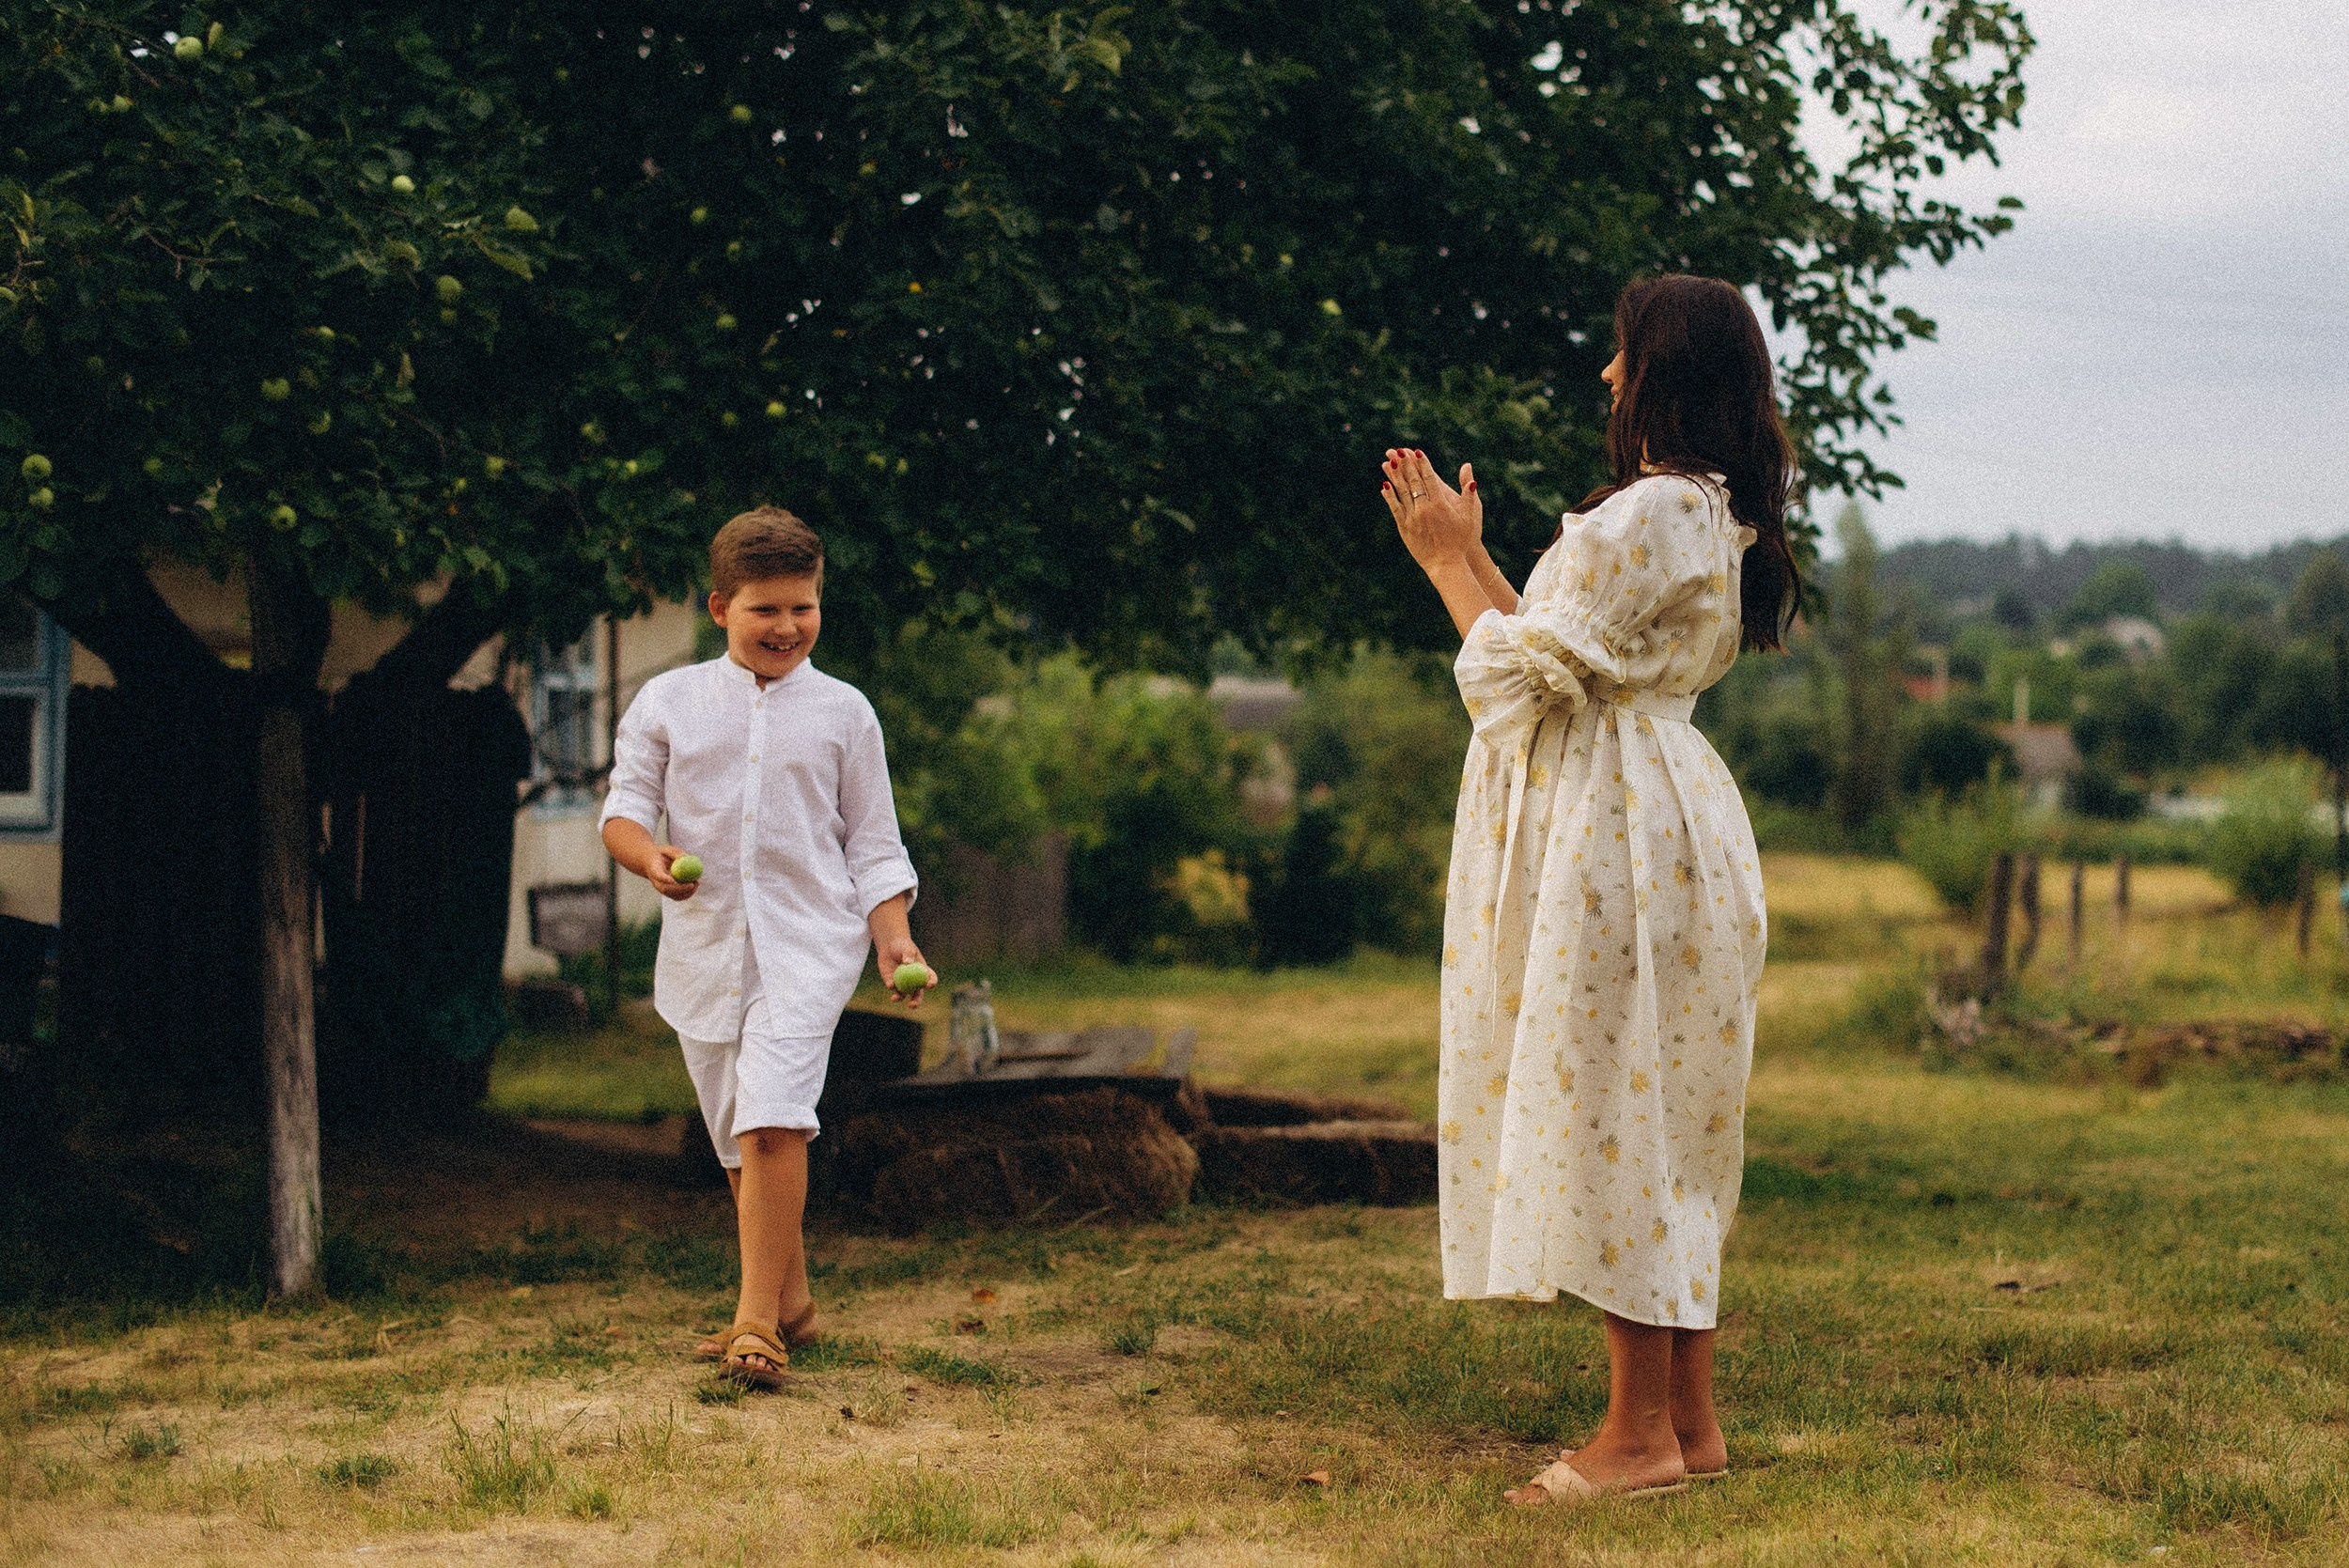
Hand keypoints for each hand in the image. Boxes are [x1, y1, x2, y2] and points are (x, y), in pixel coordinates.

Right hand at [645, 845, 699, 900]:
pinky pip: (678, 897)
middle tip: (692, 884)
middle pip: (666, 889)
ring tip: (697, 882)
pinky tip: (695, 886)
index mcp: (654, 870)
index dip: (665, 879)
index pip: (658, 876)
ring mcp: (661, 889)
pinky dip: (688, 893)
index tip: (674, 880)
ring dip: (686, 892)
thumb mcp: (668, 850)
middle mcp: (656, 882)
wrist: (654, 863)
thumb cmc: (663, 855)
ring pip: (673, 895)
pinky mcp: (668, 893)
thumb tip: (686, 857)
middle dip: (680, 888)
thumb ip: (676, 853)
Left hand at [878, 936, 935, 1009]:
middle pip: (917, 995)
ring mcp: (903, 983)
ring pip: (903, 995)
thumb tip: (908, 963)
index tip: (929, 985)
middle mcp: (914, 981)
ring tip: (895, 998)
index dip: (932, 983)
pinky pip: (893, 987)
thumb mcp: (907, 947)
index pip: (931, 979)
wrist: (889, 945)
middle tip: (911, 1005)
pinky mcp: (892, 982)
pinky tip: (890, 984)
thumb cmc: (902, 945)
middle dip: (915, 1002)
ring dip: (899, 998)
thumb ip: (908, 954)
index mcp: (923, 972)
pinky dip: (891, 987)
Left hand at [1381, 448, 1481, 567]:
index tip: (1416, 451)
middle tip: (1398, 451)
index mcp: (1440, 504)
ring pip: (1402, 492)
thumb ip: (1468, 496)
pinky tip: (1384, 486)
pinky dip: (1389, 497)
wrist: (1446, 564)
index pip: (1429, 478)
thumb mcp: (1469, 517)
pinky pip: (1395, 509)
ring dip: (1394, 476)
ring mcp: (1413, 518)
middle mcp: (1425, 509)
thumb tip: (1471, 478)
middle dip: (1405, 464)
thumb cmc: (1460, 541)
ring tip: (1388, 462)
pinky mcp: (1405, 528)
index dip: (1422, 464)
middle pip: (1413, 482)